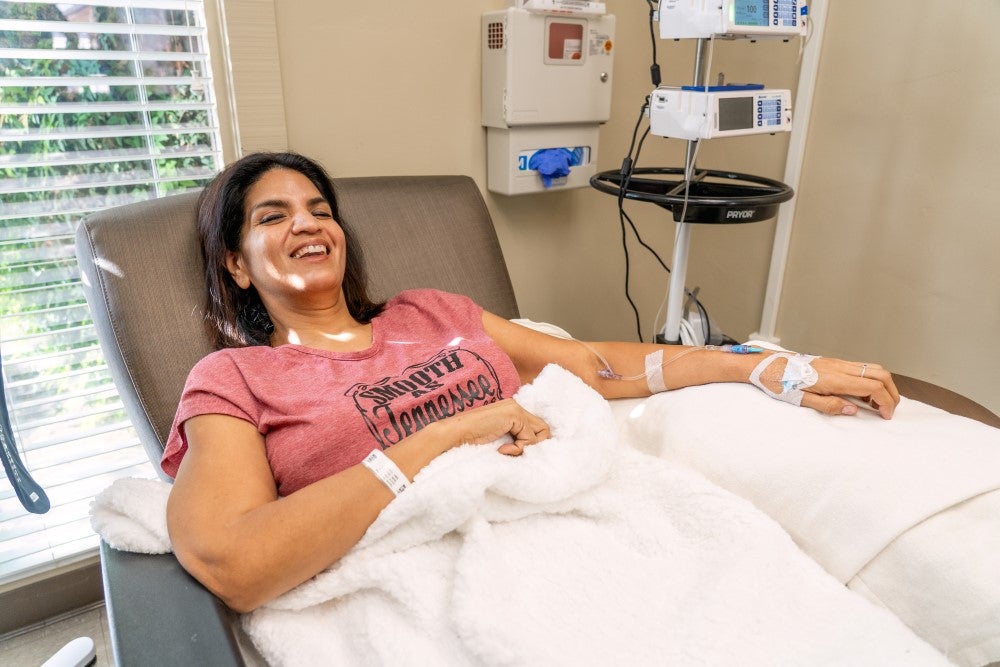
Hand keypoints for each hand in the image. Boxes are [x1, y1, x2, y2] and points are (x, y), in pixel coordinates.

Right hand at [439, 398, 550, 455]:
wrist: (455, 435)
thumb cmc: (472, 441)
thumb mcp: (498, 439)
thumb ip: (514, 438)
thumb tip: (534, 450)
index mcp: (510, 410)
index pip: (535, 427)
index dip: (532, 443)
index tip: (517, 453)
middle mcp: (515, 406)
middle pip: (543, 428)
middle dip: (535, 445)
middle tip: (516, 453)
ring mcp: (515, 409)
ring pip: (541, 432)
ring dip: (527, 447)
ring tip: (507, 451)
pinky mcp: (514, 415)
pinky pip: (529, 438)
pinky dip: (518, 449)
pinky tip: (502, 450)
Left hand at [752, 354, 899, 418]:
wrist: (766, 365)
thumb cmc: (780, 383)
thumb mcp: (802, 400)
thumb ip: (828, 405)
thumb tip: (853, 409)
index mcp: (834, 378)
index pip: (873, 386)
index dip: (886, 402)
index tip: (886, 416)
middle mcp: (839, 367)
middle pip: (880, 373)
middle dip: (892, 392)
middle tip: (889, 410)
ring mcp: (837, 362)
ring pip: (872, 367)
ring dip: (883, 384)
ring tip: (877, 403)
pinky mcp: (833, 362)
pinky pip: (861, 367)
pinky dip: (871, 379)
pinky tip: (863, 393)